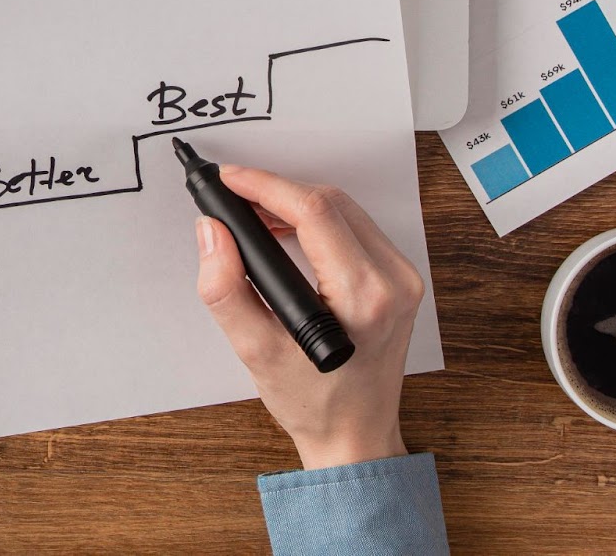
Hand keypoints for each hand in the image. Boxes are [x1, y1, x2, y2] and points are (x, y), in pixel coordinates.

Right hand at [195, 166, 424, 470]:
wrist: (355, 435)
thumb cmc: (313, 402)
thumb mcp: (256, 352)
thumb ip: (226, 289)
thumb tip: (212, 232)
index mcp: (365, 296)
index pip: (314, 212)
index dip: (266, 186)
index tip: (230, 180)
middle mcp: (394, 281)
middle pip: (331, 202)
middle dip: (277, 192)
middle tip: (235, 198)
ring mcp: (403, 278)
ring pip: (345, 209)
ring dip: (298, 202)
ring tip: (255, 213)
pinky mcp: (400, 279)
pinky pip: (356, 227)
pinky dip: (319, 219)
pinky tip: (289, 228)